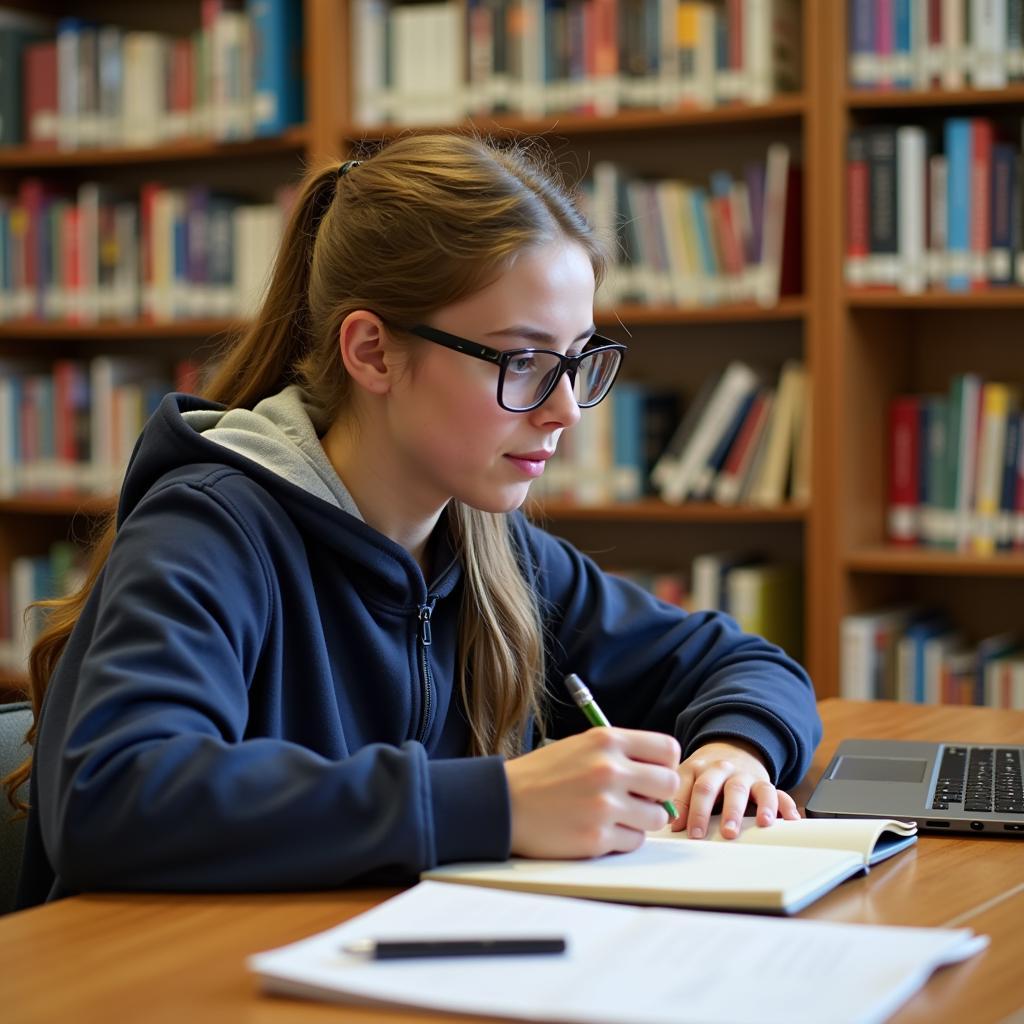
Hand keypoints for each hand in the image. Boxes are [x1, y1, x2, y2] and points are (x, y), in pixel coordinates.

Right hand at [504, 728, 680, 858]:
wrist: (504, 802)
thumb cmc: (544, 774)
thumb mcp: (581, 746)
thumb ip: (621, 754)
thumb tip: (660, 774)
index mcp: (606, 740)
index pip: (667, 749)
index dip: (665, 764)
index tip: (653, 774)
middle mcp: (609, 769)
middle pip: (669, 784)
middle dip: (658, 795)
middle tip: (639, 799)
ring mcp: (604, 805)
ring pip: (656, 818)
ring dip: (641, 820)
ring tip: (615, 815)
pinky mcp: (596, 837)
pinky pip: (634, 842)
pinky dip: (622, 839)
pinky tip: (599, 829)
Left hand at [670, 739, 799, 839]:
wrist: (733, 747)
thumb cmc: (705, 773)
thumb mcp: (687, 778)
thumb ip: (677, 798)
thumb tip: (669, 824)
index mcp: (696, 767)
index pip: (686, 786)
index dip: (682, 807)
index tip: (678, 828)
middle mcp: (719, 769)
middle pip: (711, 787)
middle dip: (708, 811)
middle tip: (709, 834)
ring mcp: (743, 775)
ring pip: (745, 789)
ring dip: (753, 807)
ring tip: (761, 824)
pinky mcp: (764, 782)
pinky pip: (778, 793)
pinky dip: (786, 806)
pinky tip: (792, 820)